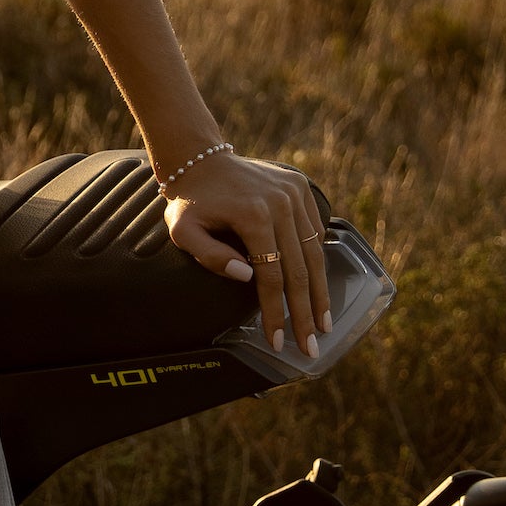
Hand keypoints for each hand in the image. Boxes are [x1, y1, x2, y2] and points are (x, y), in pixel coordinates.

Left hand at [165, 151, 331, 357]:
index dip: (276, 312)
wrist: (200, 158)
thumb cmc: (190, 200)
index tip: (278, 341)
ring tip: (322, 324)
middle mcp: (281, 203)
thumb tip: (247, 277)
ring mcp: (294, 193)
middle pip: (299, 270)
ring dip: (320, 292)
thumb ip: (209, 256)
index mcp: (253, 215)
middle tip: (310, 347)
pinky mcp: (301, 188)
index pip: (271, 276)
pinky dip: (318, 261)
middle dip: (305, 313)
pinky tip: (317, 287)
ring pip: (315, 253)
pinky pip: (315, 230)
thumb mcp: (183, 230)